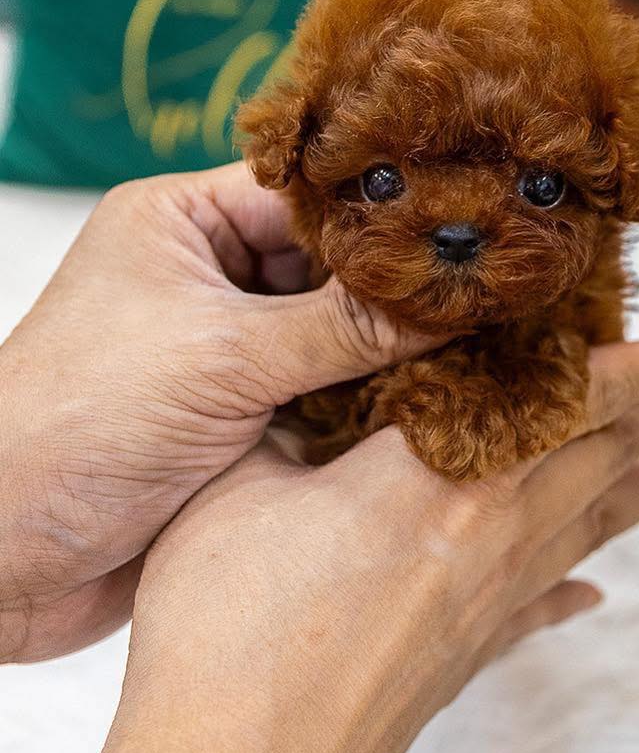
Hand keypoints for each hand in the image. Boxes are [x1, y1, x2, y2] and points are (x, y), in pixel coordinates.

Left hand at [0, 163, 446, 661]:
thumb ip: (343, 329)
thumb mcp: (222, 358)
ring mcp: (228, 347)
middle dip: (393, 283)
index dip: (382, 212)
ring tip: (471, 337)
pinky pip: (324, 387)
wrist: (4, 556)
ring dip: (385, 344)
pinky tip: (427, 392)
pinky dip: (368, 394)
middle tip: (478, 288)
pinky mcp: (243, 411)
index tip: (461, 226)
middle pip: (326, 263)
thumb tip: (447, 303)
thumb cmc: (76, 425)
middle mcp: (208, 277)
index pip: (305, 196)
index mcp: (182, 224)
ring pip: (332, 329)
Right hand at [94, 332, 638, 752]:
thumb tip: (313, 381)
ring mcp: (490, 600)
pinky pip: (547, 604)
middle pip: (608, 454)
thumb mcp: (241, 490)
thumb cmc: (225, 637)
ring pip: (598, 521)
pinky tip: (597, 588)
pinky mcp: (471, 653)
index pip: (572, 402)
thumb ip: (291, 421)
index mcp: (440, 476)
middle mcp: (489, 534)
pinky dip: (577, 583)